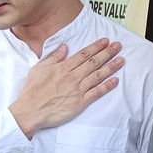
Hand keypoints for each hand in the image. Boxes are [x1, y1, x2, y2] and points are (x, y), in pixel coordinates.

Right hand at [9, 38, 123, 138]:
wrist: (31, 111)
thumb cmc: (33, 91)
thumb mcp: (39, 68)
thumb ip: (53, 57)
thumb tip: (64, 47)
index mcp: (63, 68)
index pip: (83, 54)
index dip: (96, 47)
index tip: (105, 41)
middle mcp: (72, 77)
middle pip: (93, 62)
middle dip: (107, 53)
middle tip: (118, 46)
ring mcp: (77, 90)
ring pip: (97, 76)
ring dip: (111, 67)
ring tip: (121, 60)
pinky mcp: (80, 103)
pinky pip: (96, 93)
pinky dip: (107, 87)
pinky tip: (115, 81)